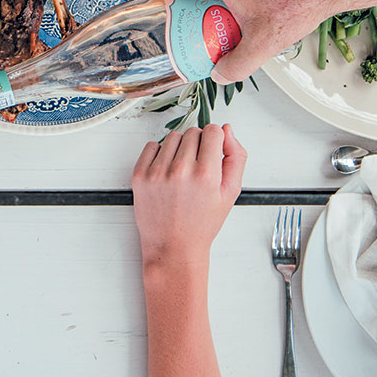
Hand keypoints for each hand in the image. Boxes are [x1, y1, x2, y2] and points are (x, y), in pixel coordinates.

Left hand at [132, 124, 246, 270]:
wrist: (173, 246)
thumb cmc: (202, 223)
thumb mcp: (230, 193)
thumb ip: (236, 157)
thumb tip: (227, 130)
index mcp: (206, 174)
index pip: (213, 131)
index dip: (216, 141)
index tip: (213, 154)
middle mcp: (180, 170)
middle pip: (193, 132)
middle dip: (199, 145)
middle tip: (198, 168)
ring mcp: (157, 172)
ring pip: (172, 136)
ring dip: (179, 148)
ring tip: (183, 171)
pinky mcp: (140, 175)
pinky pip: (152, 145)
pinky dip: (160, 154)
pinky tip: (167, 171)